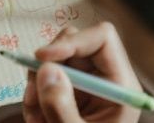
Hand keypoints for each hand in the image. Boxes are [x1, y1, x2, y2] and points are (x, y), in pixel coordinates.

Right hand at [23, 22, 141, 122]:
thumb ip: (61, 106)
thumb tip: (45, 68)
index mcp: (120, 85)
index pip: (102, 39)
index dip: (73, 41)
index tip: (43, 57)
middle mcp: (104, 78)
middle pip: (73, 42)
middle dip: (46, 64)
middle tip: (33, 93)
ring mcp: (84, 83)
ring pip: (52, 59)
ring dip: (36, 84)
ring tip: (36, 117)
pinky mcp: (68, 90)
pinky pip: (42, 77)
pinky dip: (33, 95)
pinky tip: (37, 119)